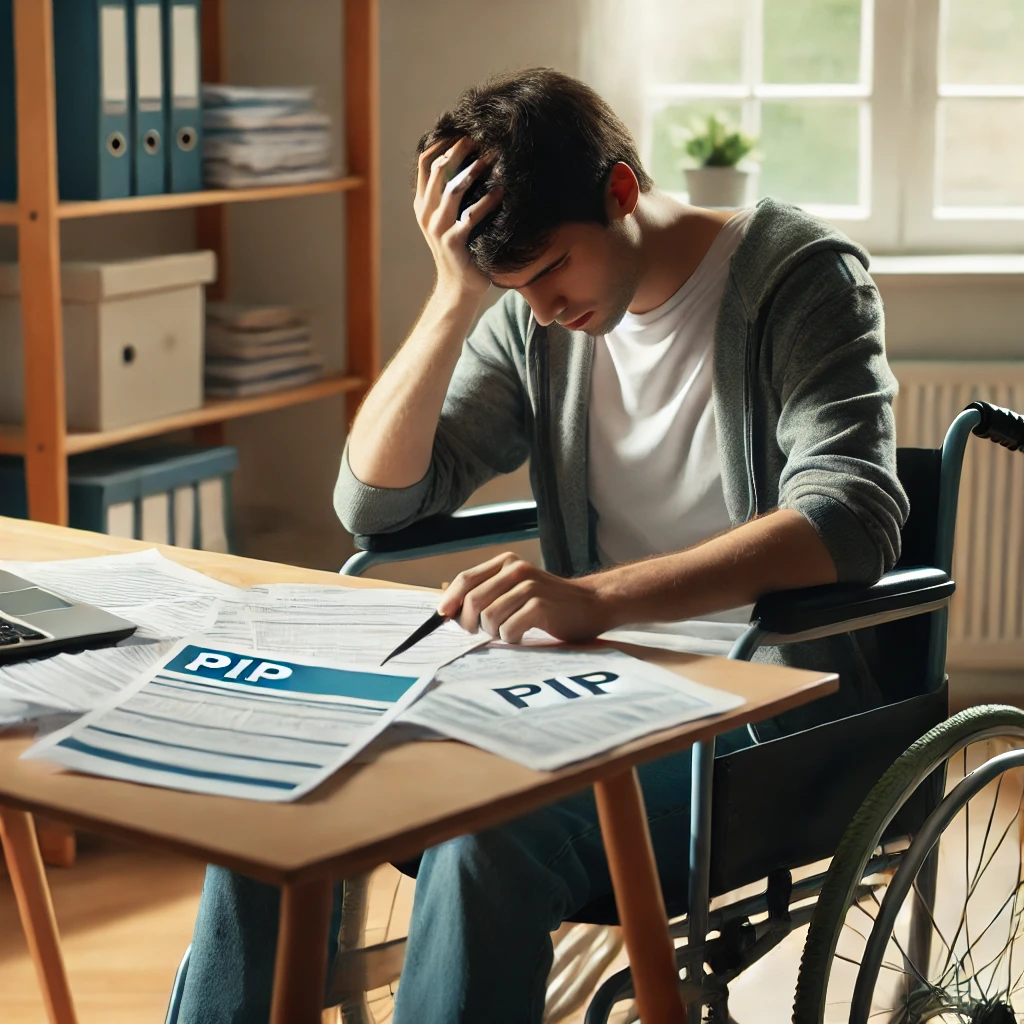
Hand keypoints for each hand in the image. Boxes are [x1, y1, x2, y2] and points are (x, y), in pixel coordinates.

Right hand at [414, 137, 502, 301]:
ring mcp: (438, 229)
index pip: (425, 162)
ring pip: (452, 189)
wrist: (458, 286)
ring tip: (492, 158)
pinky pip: (470, 216)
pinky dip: (487, 202)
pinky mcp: (453, 243)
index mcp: (423, 204)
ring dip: (473, 171)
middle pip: (438, 170)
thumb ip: (451, 193)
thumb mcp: (450, 218)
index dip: (443, 142)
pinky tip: (501, 193)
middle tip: (479, 138)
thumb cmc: (461, 249)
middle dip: (458, 150)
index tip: (463, 130)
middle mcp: (426, 213)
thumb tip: (471, 157)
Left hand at [436, 552, 618, 644]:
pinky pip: (509, 629)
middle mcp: (516, 570)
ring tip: (508, 632)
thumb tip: (449, 612)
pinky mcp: (540, 605)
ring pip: (488, 616)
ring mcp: (529, 586)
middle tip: (481, 632)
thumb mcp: (517, 590)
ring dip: (494, 632)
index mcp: (506, 563)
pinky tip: (522, 636)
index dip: (450, 599)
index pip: (466, 579)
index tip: (442, 616)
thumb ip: (489, 594)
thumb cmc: (550, 604)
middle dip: (469, 622)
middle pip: (473, 599)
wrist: (592, 605)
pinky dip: (511, 639)